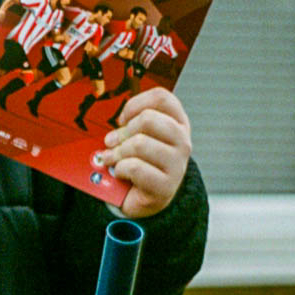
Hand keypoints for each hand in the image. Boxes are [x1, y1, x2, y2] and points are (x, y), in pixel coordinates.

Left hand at [103, 87, 191, 218]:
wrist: (144, 197)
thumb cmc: (139, 162)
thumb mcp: (136, 137)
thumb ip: (129, 125)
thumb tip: (114, 129)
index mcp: (177, 122)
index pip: (161, 97)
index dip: (135, 104)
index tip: (123, 119)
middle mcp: (182, 140)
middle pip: (147, 119)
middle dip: (122, 132)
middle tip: (112, 142)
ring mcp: (177, 163)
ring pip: (139, 143)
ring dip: (118, 152)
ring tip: (112, 159)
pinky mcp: (166, 185)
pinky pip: (135, 167)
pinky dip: (121, 169)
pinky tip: (120, 173)